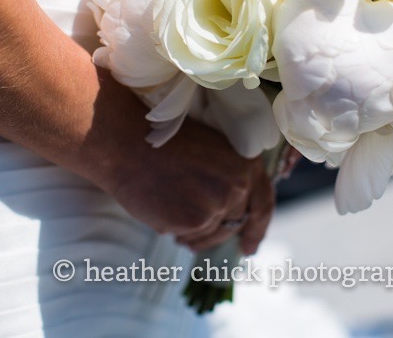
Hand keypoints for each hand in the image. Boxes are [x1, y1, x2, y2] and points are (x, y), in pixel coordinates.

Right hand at [80, 70, 274, 255]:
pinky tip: (164, 214)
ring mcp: (218, 204)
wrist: (129, 145)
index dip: (257, 229)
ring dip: (196, 232)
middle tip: (195, 225)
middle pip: (234, 222)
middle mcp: (238, 185)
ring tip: (174, 211)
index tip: (249, 247)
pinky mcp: (195, 221)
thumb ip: (230, 178)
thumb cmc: (165, 144)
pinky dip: (178, 232)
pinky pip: (191, 238)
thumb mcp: (211, 152)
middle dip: (217, 228)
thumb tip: (235, 212)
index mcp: (246, 164)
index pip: (263, 204)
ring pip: (211, 233)